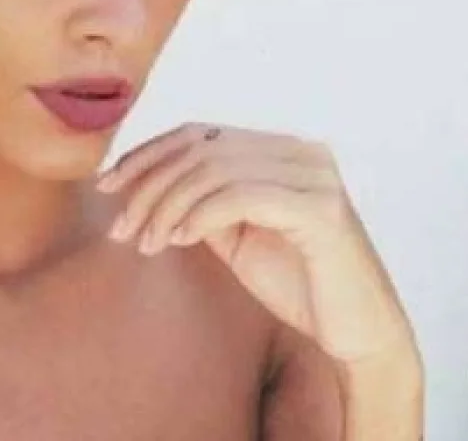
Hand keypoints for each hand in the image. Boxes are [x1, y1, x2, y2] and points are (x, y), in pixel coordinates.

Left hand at [95, 122, 416, 365]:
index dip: (148, 154)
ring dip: (167, 205)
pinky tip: (178, 240)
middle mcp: (304, 152)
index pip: (201, 135)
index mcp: (285, 151)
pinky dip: (199, 215)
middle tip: (121, 228)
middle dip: (149, 185)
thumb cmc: (301, 286)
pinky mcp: (321, 210)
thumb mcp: (239, 238)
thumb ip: (204, 205)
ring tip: (147, 243)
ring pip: (216, 170)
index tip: (107, 186)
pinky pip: (241, 197)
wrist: (359, 333)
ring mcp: (316, 177)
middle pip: (202, 149)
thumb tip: (148, 185)